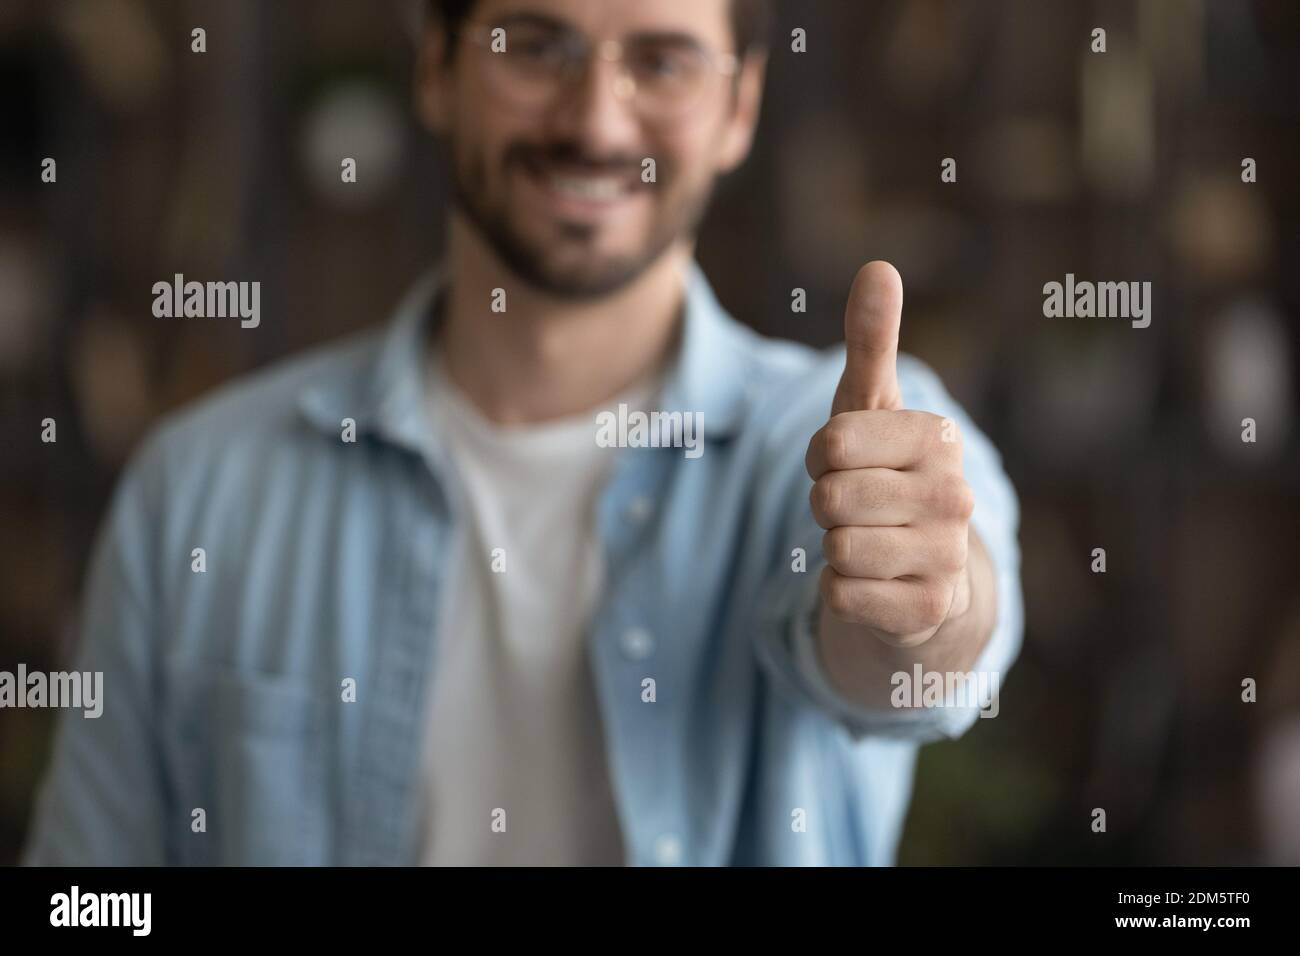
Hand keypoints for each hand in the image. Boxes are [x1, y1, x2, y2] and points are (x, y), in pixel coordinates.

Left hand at [804, 261, 974, 647]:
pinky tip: (875, 586)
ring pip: (834, 547)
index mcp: (938, 436)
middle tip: (856, 511)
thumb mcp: (872, 411)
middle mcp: (955, 494)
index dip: (820, 459)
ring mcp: (947, 556)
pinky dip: (841, 592)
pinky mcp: (929, 612)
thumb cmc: (887, 479)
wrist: (928, 580)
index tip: (844, 465)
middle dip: (825, 506)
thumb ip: (872, 342)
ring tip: (869, 546)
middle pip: (829, 497)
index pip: (830, 442)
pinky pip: (839, 595)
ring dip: (833, 551)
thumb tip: (878, 266)